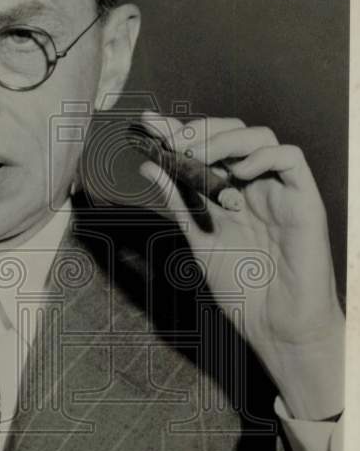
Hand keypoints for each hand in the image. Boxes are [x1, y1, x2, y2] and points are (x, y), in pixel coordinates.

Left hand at [138, 110, 344, 419]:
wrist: (275, 327)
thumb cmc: (242, 289)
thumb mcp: (199, 240)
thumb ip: (179, 203)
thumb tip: (148, 166)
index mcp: (228, 193)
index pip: (204, 149)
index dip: (177, 131)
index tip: (147, 124)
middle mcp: (254, 185)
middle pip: (232, 133)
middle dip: (199, 129)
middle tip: (171, 138)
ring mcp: (279, 190)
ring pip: (260, 137)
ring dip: (225, 138)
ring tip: (196, 154)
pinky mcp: (304, 200)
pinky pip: (291, 158)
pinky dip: (262, 156)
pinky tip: (238, 170)